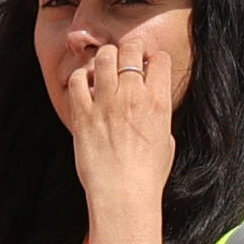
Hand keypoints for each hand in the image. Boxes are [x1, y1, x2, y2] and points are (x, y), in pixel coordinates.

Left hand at [54, 21, 183, 212]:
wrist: (122, 194)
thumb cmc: (147, 176)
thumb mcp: (166, 143)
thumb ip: (160, 120)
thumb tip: (155, 113)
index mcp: (158, 102)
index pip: (160, 59)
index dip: (155, 58)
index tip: (150, 64)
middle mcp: (133, 96)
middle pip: (131, 49)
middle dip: (130, 49)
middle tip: (126, 56)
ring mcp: (106, 102)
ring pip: (103, 57)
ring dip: (105, 57)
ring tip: (104, 65)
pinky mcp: (83, 113)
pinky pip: (77, 81)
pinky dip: (80, 78)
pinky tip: (85, 85)